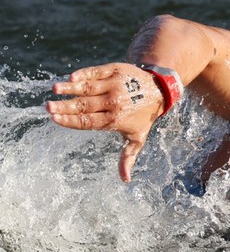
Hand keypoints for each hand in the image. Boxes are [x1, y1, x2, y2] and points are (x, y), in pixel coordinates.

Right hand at [46, 62, 164, 181]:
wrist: (159, 89)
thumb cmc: (144, 115)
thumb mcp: (138, 137)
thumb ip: (128, 157)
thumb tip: (125, 180)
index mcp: (115, 119)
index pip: (88, 122)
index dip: (70, 121)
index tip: (54, 119)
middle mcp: (114, 102)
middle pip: (85, 105)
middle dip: (65, 107)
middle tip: (48, 107)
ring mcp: (115, 85)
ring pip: (89, 88)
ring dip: (70, 88)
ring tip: (55, 89)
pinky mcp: (116, 70)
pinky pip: (97, 72)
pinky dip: (85, 74)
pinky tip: (72, 77)